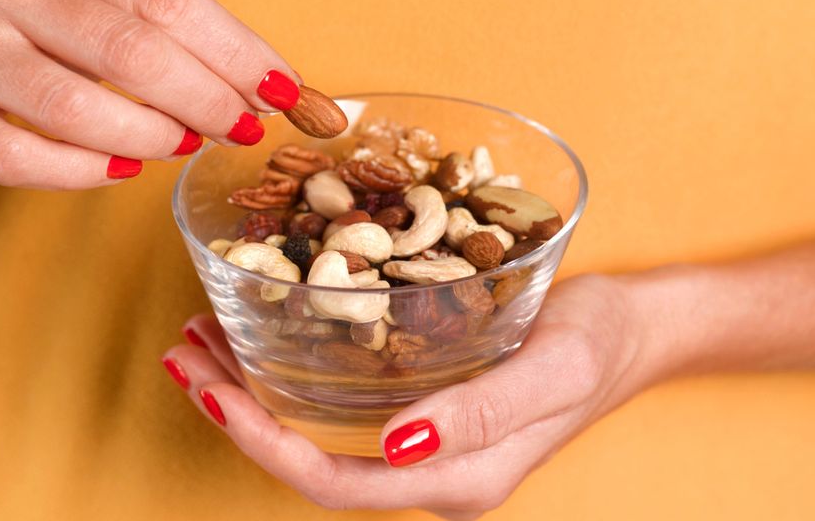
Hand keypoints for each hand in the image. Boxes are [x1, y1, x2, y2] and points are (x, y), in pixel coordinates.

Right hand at [0, 0, 299, 187]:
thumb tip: (255, 83)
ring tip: (182, 145)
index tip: (282, 88)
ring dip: (148, 134)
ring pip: (74, 105)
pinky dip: (81, 172)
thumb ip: (155, 33)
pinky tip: (119, 170)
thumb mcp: (80, 14)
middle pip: (130, 48)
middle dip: (205, 97)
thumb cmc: (12, 40)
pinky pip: (19, 157)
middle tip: (242, 126)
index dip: (234, 49)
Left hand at [162, 275, 667, 518]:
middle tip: (183, 356)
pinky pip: (342, 401)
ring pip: (318, 431)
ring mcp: (422, 440)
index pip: (338, 484)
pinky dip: (292, 368)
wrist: (631, 330)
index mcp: (455, 479)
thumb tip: (396, 449)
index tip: (213, 395)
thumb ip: (481, 417)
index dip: (267, 447)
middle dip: (238, 414)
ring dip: (253, 388)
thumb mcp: (550, 374)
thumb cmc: (598, 345)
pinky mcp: (422, 404)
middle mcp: (428, 469)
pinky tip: (263, 332)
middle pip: (311, 461)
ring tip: (200, 338)